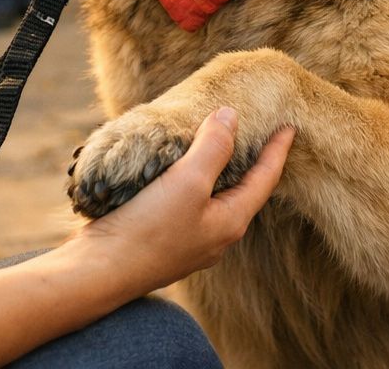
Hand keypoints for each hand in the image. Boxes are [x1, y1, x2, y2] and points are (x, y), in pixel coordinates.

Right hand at [72, 108, 293, 293]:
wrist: (98, 272)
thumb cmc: (148, 229)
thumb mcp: (187, 182)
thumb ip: (213, 148)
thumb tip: (231, 116)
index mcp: (230, 222)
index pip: (266, 180)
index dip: (278, 151)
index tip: (290, 127)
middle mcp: (215, 234)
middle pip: (244, 190)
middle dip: (252, 161)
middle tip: (260, 132)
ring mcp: (189, 238)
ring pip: (214, 195)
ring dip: (218, 168)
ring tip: (220, 143)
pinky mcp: (164, 236)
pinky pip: (188, 200)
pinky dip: (191, 178)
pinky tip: (177, 167)